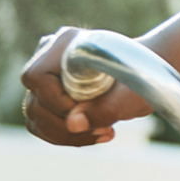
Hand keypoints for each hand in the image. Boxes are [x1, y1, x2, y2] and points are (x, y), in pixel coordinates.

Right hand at [18, 26, 152, 145]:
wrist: (144, 73)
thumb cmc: (140, 77)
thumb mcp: (129, 94)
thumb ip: (103, 108)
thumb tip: (73, 124)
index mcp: (66, 43)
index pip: (37, 77)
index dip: (56, 101)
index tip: (86, 111)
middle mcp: (50, 56)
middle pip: (35, 102)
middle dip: (66, 125)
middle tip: (103, 128)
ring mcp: (47, 76)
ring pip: (36, 117)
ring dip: (67, 135)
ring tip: (103, 132)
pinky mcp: (48, 96)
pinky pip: (42, 125)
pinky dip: (66, 137)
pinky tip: (95, 134)